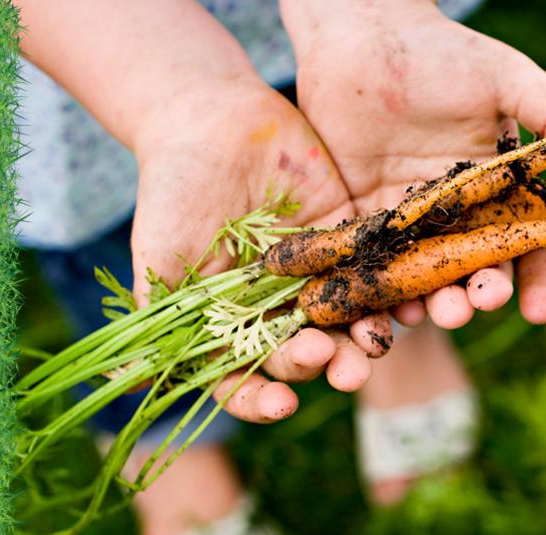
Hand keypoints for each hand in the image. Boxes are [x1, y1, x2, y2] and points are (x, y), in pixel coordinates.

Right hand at [17, 0, 392, 422]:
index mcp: (232, 321)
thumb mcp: (158, 259)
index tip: (280, 404)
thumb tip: (135, 382)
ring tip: (377, 343)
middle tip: (339, 367)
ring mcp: (315, 271)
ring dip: (364, 337)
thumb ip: (163, 320)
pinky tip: (409, 301)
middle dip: (323, 365)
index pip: (247, 375)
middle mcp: (276, 305)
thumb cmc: (171, 190)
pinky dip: (393, 286)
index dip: (262, 397)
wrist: (208, 118)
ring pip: (347, 317)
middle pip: (305, 351)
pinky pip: (375, 266)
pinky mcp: (347, 232)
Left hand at [282, 0, 545, 327]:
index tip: (540, 312)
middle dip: (482, 293)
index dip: (537, 279)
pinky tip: (389, 308)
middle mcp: (455, 211)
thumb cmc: (442, 54)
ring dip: (434, 301)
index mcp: (497, 186)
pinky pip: (374, 262)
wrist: (364, 38)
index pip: (526, 242)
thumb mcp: (507, 77)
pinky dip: (383, 288)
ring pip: (425, 273)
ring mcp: (408, 217)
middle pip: (475, 266)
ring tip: (439, 315)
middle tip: (481, 305)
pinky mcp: (361, 214)